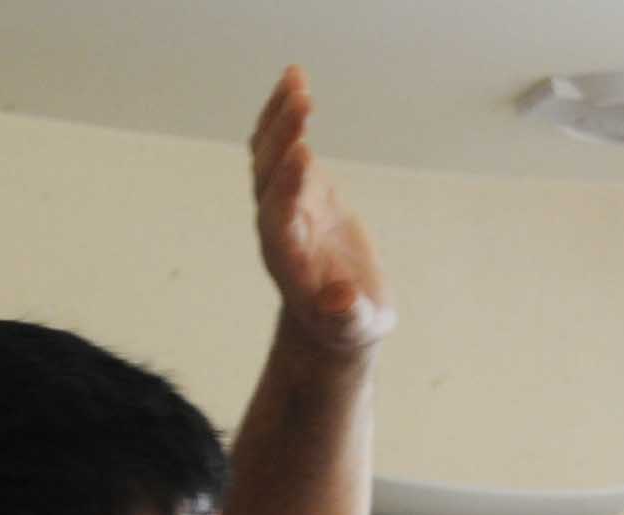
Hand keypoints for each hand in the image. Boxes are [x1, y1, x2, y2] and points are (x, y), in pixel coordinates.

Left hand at [252, 66, 393, 354]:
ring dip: (280, 117)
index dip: (288, 186)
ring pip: (269, 154)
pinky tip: (296, 78)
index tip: (303, 152)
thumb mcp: (354, 327)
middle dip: (282, 139)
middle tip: (302, 101)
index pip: (281, 218)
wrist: (335, 316)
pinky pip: (281, 144)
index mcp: (289, 260)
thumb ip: (347, 315)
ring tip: (297, 79)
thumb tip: (341, 300)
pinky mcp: (296, 185)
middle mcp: (278, 226)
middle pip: (269, 178)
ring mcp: (283, 202)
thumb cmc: (348, 325)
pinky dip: (284, 113)